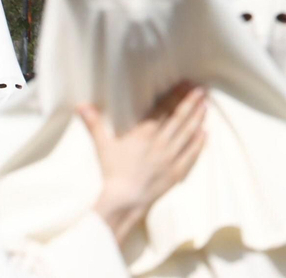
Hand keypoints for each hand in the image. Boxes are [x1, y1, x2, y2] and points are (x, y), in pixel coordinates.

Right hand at [79, 82, 207, 242]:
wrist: (123, 200)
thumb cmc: (112, 173)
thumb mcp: (103, 146)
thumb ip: (94, 124)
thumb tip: (80, 105)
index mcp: (144, 133)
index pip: (162, 109)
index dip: (174, 95)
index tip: (183, 84)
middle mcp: (160, 142)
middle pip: (179, 118)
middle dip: (191, 102)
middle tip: (201, 90)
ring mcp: (170, 157)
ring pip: (188, 133)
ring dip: (198, 118)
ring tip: (206, 106)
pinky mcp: (177, 172)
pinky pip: (192, 155)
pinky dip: (199, 143)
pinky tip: (205, 133)